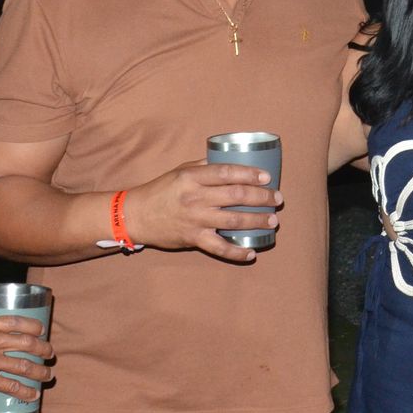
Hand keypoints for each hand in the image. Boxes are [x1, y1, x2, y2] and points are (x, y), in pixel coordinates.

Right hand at [0, 314, 53, 400]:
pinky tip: (32, 394)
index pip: (16, 321)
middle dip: (43, 349)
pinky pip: (11, 386)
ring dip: (39, 372)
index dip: (34, 326)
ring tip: (47, 375)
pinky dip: (25, 391)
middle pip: (26, 343)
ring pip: (24, 365)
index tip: (41, 330)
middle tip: (49, 354)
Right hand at [120, 160, 281, 263]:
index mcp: (193, 177)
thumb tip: (230, 159)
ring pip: (233, 221)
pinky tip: (252, 252)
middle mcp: (195, 197)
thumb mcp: (180, 171)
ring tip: (272, 221)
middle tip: (277, 199)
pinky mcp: (193, 239)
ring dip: (257, 221)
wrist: (135, 215)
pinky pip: (220, 248)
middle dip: (261, 198)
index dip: (250, 174)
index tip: (267, 177)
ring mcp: (195, 219)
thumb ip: (205, 167)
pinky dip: (237, 252)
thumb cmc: (161, 191)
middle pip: (236, 196)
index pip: (227, 172)